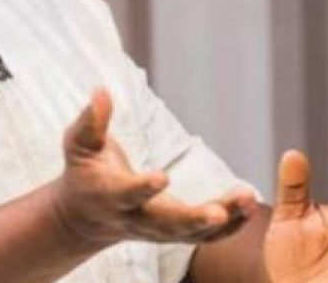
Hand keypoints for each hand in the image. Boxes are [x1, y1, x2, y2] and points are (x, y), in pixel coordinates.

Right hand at [51, 89, 257, 247]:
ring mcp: (156, 230)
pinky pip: (204, 236)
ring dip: (222, 221)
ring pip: (191, 233)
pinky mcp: (174, 233)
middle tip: (218, 212)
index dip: (143, 187)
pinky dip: (229, 227)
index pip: (127, 194)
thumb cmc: (83, 171)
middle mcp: (135, 218)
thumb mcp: (78, 144)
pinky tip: (250, 207)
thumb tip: (101, 91)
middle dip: (192, 219)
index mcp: (110, 195)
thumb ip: (91, 120)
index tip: (162, 177)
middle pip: (165, 225)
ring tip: (247, 199)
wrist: (86, 217)